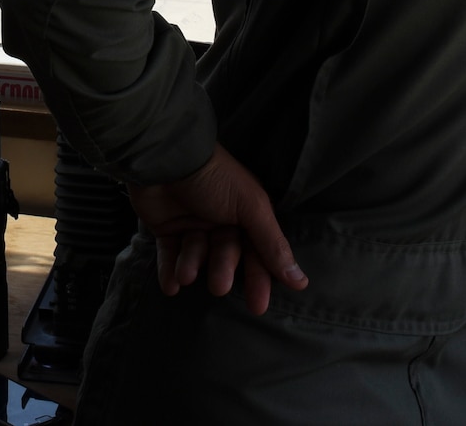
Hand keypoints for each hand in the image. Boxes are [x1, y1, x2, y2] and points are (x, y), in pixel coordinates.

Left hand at [127, 143, 307, 315]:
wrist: (165, 158)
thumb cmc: (214, 178)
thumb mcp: (250, 207)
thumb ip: (272, 244)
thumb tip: (300, 280)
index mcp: (244, 214)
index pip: (256, 253)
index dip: (258, 278)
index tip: (258, 306)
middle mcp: (220, 220)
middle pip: (226, 255)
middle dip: (222, 271)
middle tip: (219, 286)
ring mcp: (191, 223)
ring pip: (196, 256)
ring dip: (192, 267)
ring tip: (186, 274)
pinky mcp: (165, 227)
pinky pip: (169, 254)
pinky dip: (169, 271)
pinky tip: (170, 286)